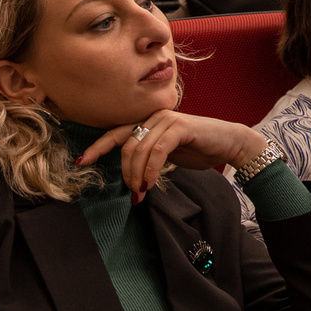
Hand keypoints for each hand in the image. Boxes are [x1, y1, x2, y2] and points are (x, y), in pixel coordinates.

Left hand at [76, 109, 267, 201]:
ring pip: (139, 149)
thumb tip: (130, 175)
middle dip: (125, 172)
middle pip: (126, 145)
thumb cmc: (198, 149)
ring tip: (141, 192)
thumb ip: (148, 156)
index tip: (82, 162)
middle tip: (133, 192)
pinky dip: (151, 170)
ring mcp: (166, 120)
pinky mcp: (180, 127)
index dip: (98, 147)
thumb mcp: (167, 154)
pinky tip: (151, 183)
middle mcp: (153, 118)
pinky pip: (157, 151)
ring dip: (137, 175)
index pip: (116, 134)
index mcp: (148, 123)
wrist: (228, 143)